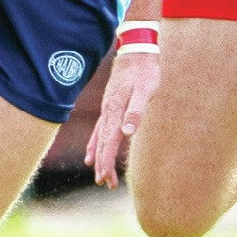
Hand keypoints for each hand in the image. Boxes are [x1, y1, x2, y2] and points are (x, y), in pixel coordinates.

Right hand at [84, 51, 160, 188]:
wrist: (136, 52)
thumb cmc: (144, 71)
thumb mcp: (145, 89)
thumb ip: (136, 110)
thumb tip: (127, 132)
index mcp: (115, 111)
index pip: (108, 143)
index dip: (106, 162)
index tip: (105, 179)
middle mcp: (108, 112)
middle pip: (102, 144)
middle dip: (102, 165)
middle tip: (105, 184)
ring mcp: (107, 110)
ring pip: (99, 139)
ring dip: (99, 157)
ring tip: (98, 175)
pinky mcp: (109, 106)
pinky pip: (98, 130)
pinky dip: (94, 143)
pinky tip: (91, 153)